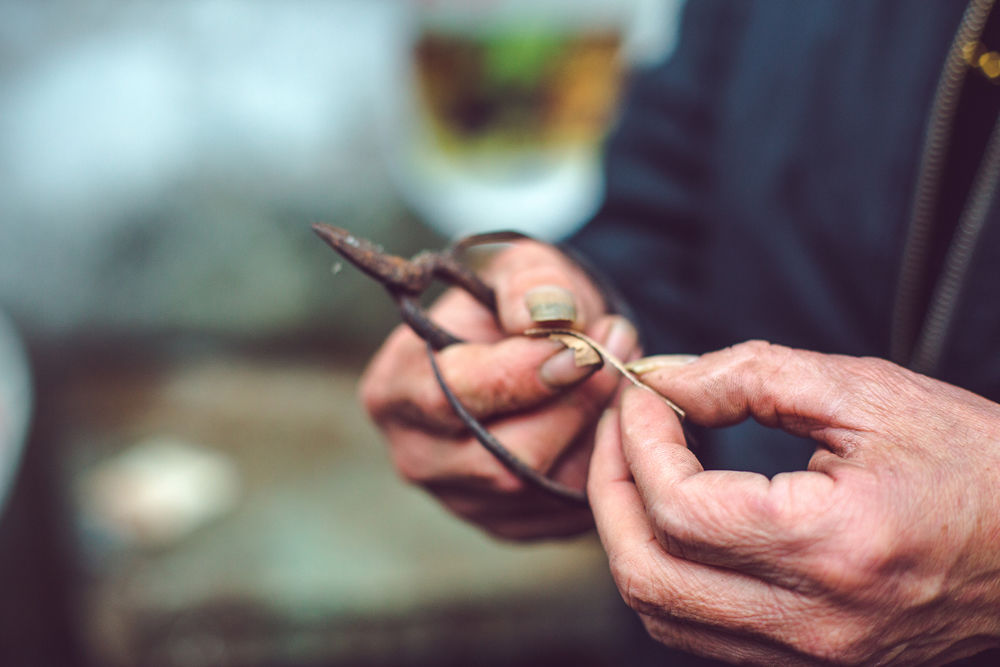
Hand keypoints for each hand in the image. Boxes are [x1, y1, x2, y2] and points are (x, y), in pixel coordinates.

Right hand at [360, 240, 638, 539]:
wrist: (530, 348)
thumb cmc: (516, 305)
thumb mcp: (521, 266)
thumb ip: (531, 282)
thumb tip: (546, 318)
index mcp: (396, 388)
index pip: (451, 398)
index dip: (524, 375)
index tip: (584, 347)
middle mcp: (417, 456)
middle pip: (504, 458)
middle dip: (575, 405)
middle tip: (619, 351)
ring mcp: (460, 499)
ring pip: (543, 486)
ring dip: (596, 430)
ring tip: (618, 373)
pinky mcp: (505, 524)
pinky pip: (565, 509)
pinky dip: (598, 463)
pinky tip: (608, 416)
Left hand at [589, 340, 999, 663]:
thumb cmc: (977, 462)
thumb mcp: (868, 393)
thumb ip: (751, 376)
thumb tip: (664, 380)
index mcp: (831, 548)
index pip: (680, 508)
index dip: (639, 439)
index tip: (641, 393)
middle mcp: (814, 623)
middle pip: (647, 575)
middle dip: (608, 489)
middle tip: (617, 427)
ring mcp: (810, 657)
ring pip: (661, 614)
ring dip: (627, 533)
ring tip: (636, 464)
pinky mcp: (810, 663)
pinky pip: (698, 632)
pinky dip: (664, 571)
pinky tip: (673, 518)